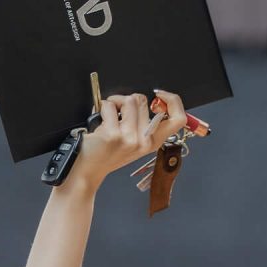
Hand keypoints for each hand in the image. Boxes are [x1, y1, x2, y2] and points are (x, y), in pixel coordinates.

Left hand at [61, 91, 184, 193]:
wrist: (88, 171)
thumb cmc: (108, 153)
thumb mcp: (134, 142)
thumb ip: (145, 124)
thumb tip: (152, 99)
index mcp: (152, 142)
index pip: (178, 119)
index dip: (173, 100)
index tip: (159, 94)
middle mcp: (144, 141)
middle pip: (143, 100)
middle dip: (127, 99)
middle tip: (117, 111)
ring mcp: (129, 138)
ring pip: (128, 100)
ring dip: (114, 102)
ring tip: (107, 116)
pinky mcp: (113, 135)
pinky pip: (109, 106)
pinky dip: (101, 108)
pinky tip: (98, 122)